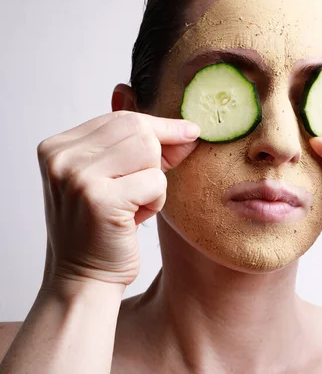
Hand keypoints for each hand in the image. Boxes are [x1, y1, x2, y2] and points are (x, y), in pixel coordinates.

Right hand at [37, 111, 199, 287]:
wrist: (85, 277)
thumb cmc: (105, 228)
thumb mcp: (117, 179)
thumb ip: (143, 149)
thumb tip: (189, 129)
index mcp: (58, 147)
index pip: (122, 119)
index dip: (160, 126)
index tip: (189, 132)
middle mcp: (61, 157)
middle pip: (138, 130)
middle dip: (159, 155)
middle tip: (150, 186)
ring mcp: (77, 176)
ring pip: (148, 151)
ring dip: (156, 181)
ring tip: (136, 204)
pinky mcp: (100, 199)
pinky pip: (155, 182)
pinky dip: (156, 201)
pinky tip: (135, 218)